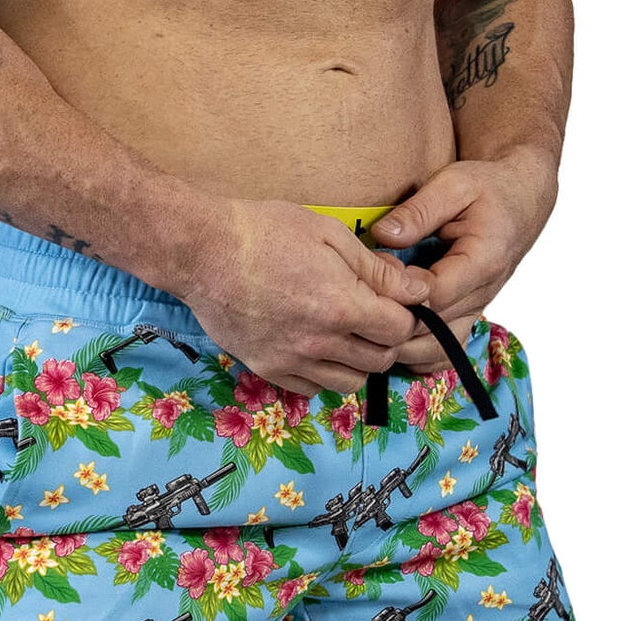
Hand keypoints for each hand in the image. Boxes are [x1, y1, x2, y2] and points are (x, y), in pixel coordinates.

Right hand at [171, 199, 435, 396]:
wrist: (202, 252)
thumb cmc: (265, 231)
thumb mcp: (329, 235)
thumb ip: (376, 269)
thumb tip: (418, 289)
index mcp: (342, 305)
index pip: (400, 329)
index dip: (405, 313)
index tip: (394, 300)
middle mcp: (320, 342)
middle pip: (380, 360)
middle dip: (385, 338)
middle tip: (373, 315)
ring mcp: (292, 360)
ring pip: (350, 382)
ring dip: (358, 361)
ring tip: (346, 335)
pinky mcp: (268, 369)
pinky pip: (312, 389)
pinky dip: (324, 374)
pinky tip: (316, 347)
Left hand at [372, 150, 559, 370]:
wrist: (520, 201)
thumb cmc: (488, 189)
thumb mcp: (453, 184)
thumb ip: (418, 211)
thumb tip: (382, 236)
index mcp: (482, 261)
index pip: (435, 295)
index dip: (400, 292)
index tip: (376, 272)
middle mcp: (482, 294)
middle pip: (431, 332)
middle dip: (392, 322)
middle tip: (364, 299)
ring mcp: (475, 311)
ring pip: (436, 351)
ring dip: (399, 344)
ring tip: (372, 318)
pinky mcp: (466, 317)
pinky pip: (441, 352)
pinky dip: (414, 352)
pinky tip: (391, 331)